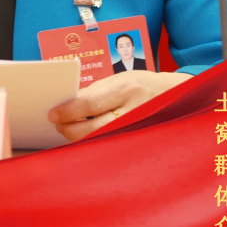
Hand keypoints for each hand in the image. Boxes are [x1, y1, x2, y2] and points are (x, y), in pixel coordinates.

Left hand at [47, 70, 190, 141]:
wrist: (173, 95)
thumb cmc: (141, 85)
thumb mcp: (118, 80)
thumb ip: (94, 93)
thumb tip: (68, 105)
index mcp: (126, 89)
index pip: (91, 103)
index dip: (68, 111)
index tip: (53, 115)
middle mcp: (133, 110)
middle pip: (93, 128)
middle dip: (70, 129)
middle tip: (58, 125)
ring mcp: (137, 129)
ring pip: (100, 141)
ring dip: (80, 138)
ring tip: (70, 130)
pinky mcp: (137, 142)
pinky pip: (109, 145)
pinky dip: (94, 143)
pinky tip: (85, 138)